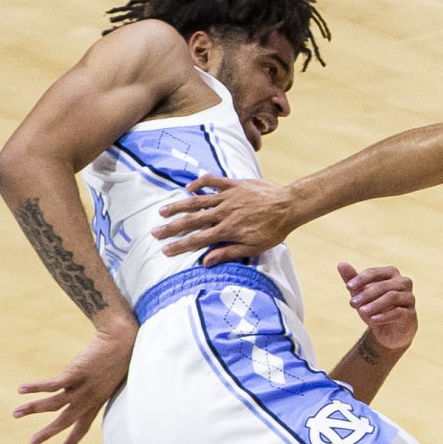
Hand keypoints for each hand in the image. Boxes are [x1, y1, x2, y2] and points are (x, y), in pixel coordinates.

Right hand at [13, 324, 135, 443]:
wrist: (122, 342)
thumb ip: (96, 387)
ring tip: (15, 414)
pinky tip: (21, 390)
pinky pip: (52, 385)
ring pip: (54, 405)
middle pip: (65, 421)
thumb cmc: (116, 358)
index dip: (71, 442)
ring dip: (33, 409)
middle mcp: (89, 399)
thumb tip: (88, 388)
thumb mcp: (107, 379)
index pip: (83, 427)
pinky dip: (36, 388)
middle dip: (48, 434)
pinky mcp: (75, 374)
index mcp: (96, 402)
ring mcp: (82, 388)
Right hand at [153, 175, 292, 265]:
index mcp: (227, 230)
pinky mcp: (233, 185)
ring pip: (197, 201)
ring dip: (178, 206)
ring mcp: (227, 197)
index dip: (179, 246)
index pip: (197, 240)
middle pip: (192, 221)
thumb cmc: (273, 230)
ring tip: (162, 211)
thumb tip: (206, 261)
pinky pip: (212, 181)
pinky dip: (199, 183)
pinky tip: (188, 188)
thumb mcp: (253, 247)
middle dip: (172, 228)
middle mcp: (223, 213)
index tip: (165, 250)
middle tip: (155, 233)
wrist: (288, 206)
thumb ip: (228, 253)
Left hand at [340, 262, 417, 350]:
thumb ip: (352, 280)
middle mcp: (403, 283)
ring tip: (361, 312)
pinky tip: (372, 320)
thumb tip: (341, 264)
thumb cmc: (376, 308)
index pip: (375, 273)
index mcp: (391, 274)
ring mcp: (409, 298)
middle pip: (384, 285)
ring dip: (374, 304)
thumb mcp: (362, 295)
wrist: (390, 332)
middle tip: (352, 303)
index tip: (348, 287)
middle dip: (366, 294)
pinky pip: (398, 312)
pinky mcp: (410, 314)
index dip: (361, 279)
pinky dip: (384, 316)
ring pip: (392, 297)